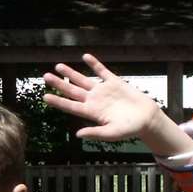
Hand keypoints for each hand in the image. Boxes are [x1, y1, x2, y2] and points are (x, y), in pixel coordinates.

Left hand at [43, 54, 161, 140]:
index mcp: (92, 113)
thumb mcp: (111, 134)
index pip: (70, 106)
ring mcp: (103, 90)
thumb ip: (95, 133)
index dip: (58, 101)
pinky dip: (94, 63)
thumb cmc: (129, 129)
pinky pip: (102, 71)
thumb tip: (78, 134)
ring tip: (58, 66)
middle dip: (59, 83)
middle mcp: (94, 100)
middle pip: (72, 91)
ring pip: (83, 79)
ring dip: (71, 73)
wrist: (147, 118)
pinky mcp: (115, 82)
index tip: (45, 97)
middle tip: (45, 77)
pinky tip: (85, 57)